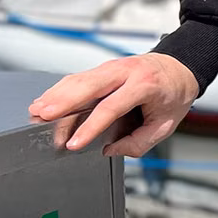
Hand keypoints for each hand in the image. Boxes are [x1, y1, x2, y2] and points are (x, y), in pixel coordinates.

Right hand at [28, 53, 200, 156]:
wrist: (180, 67)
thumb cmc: (174, 95)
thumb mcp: (166, 124)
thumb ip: (140, 142)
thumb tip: (111, 150)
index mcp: (145, 85)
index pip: (111, 107)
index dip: (90, 127)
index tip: (73, 143)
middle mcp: (126, 71)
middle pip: (89, 86)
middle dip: (63, 101)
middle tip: (42, 117)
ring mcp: (113, 67)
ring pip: (80, 79)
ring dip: (56, 94)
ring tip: (37, 111)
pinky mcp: (103, 68)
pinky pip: (79, 78)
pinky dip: (60, 89)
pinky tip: (46, 100)